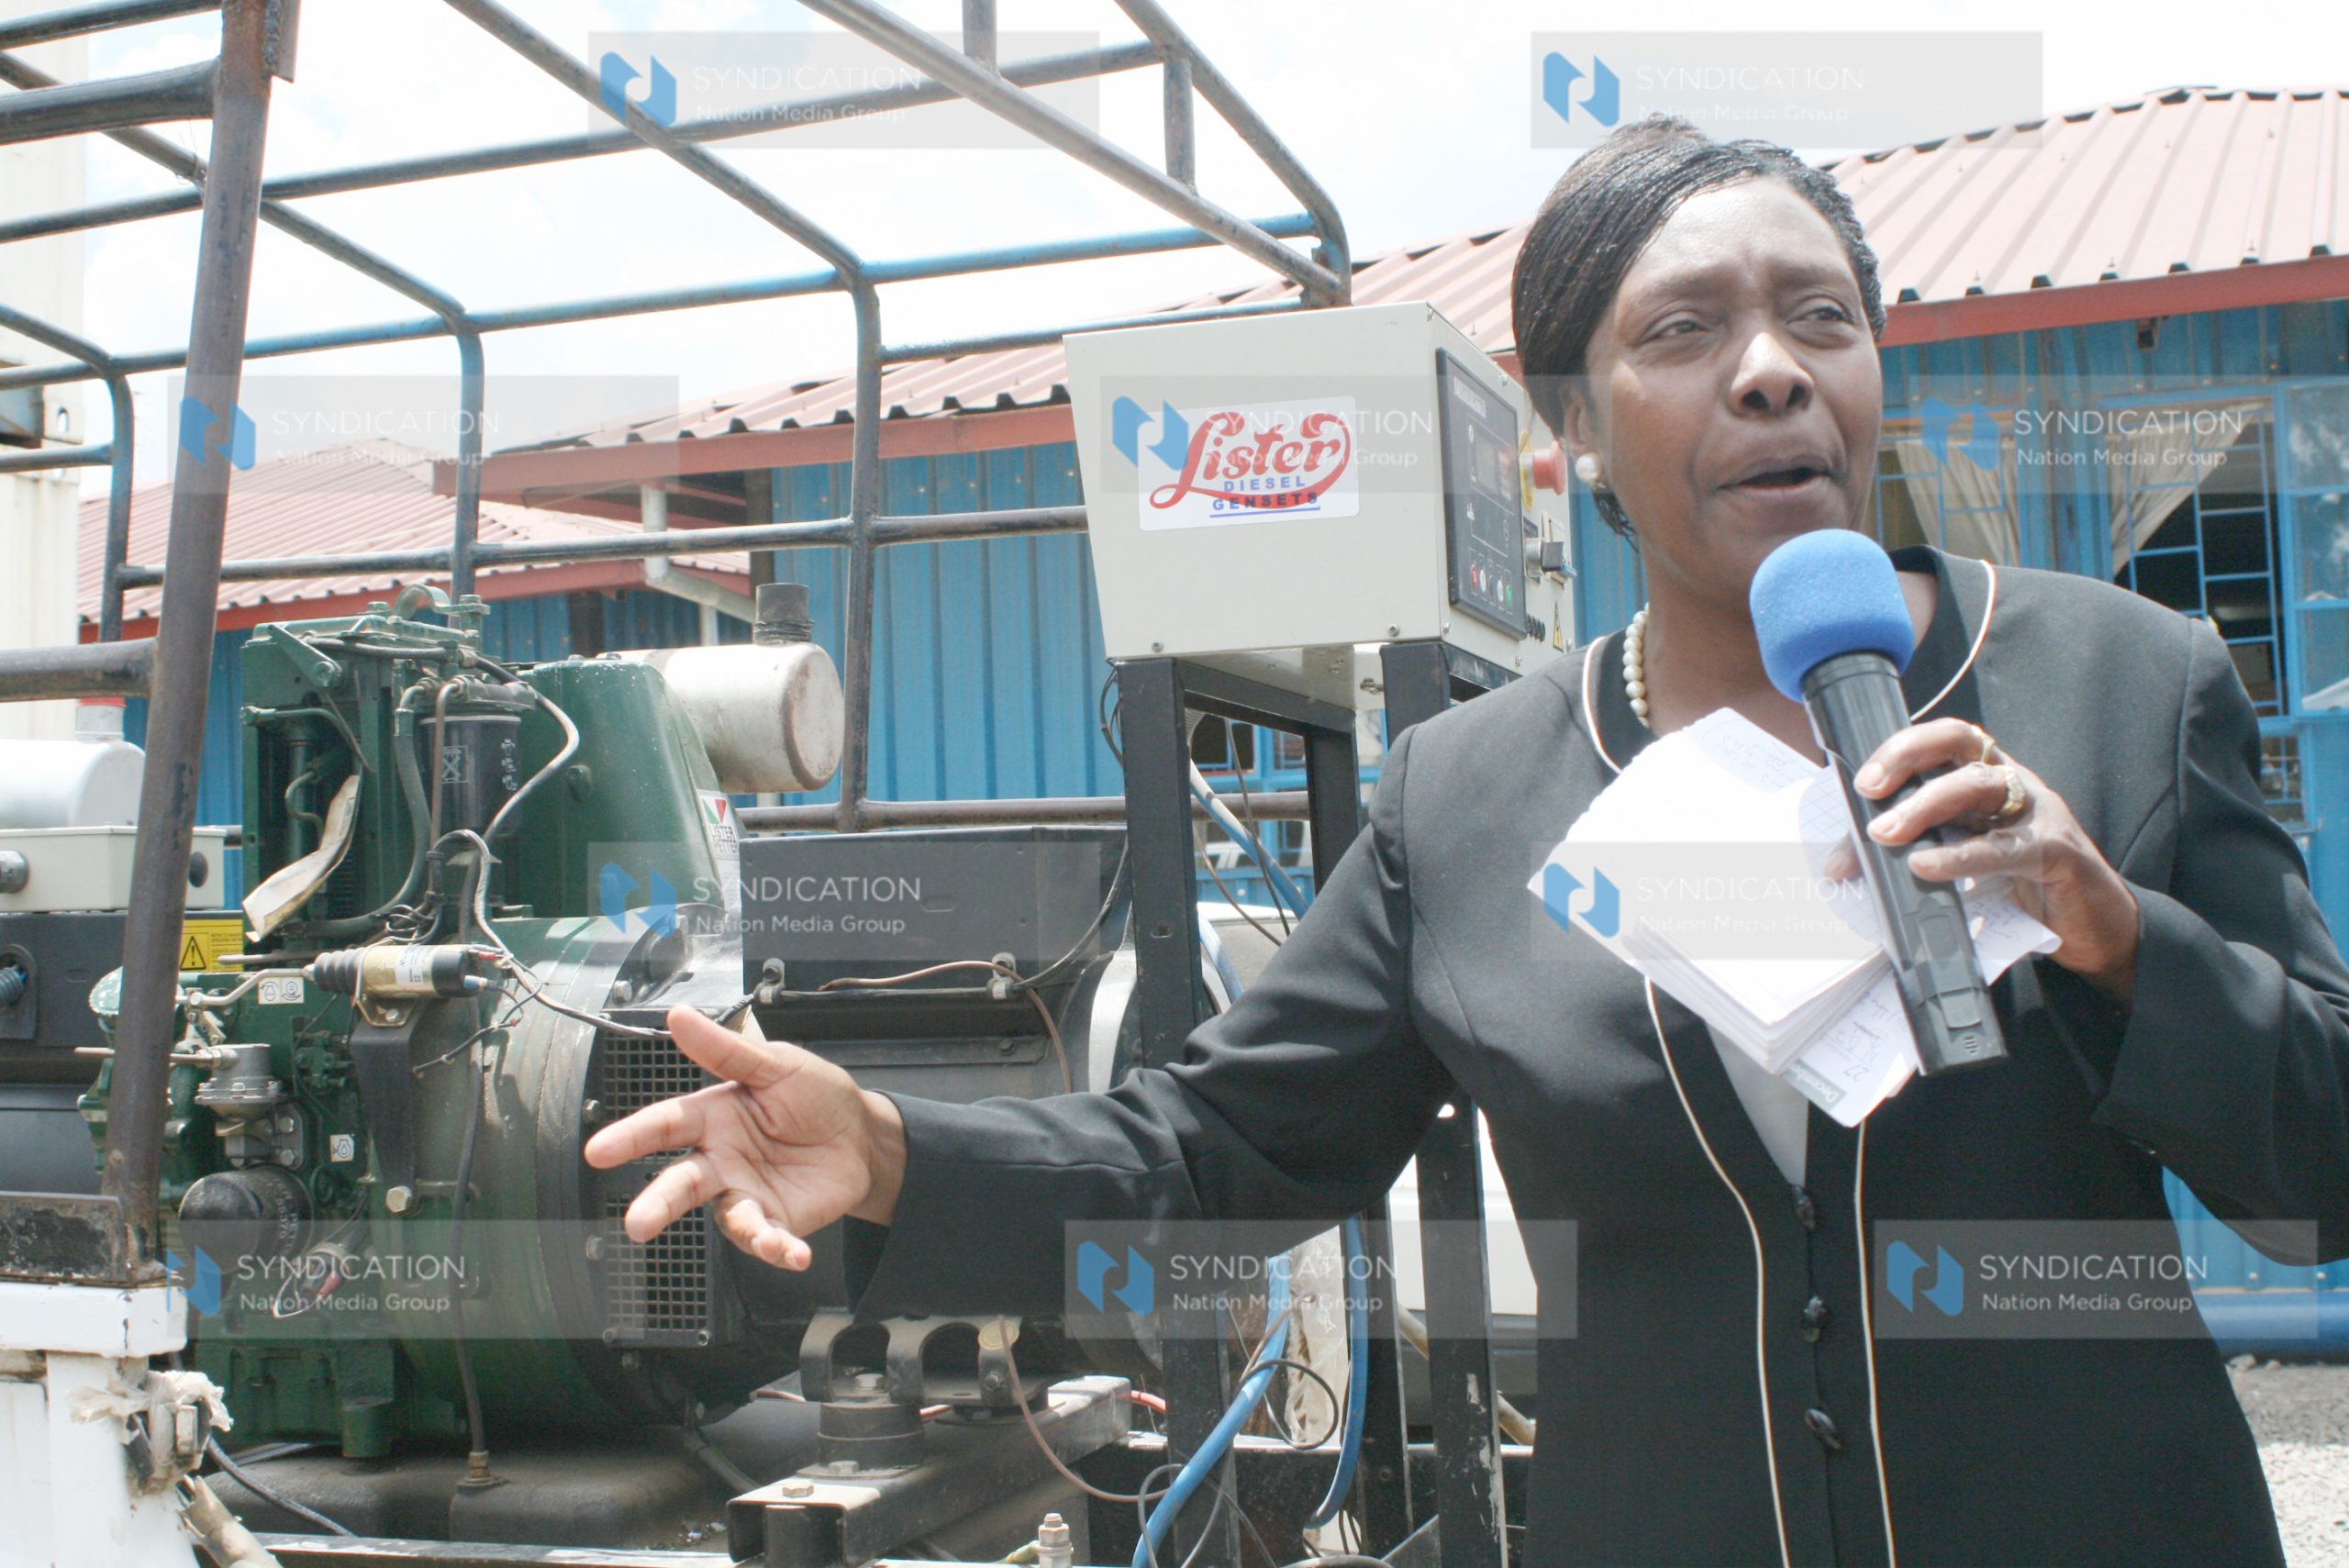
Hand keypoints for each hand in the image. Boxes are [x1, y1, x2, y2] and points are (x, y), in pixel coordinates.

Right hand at [582, 1006, 907, 1269]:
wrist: (862, 1135)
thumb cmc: (814, 1095)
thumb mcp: (775, 1064)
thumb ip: (725, 1050)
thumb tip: (678, 1016)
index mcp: (713, 1117)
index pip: (665, 1124)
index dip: (631, 1137)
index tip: (599, 1151)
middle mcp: (720, 1160)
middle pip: (681, 1183)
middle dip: (657, 1204)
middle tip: (637, 1223)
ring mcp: (745, 1193)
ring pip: (726, 1216)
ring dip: (741, 1230)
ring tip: (763, 1239)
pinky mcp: (774, 1220)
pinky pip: (768, 1238)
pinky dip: (778, 1249)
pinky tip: (794, 1252)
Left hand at [1837, 719, 2140, 1005]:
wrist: (2095, 931)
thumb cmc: (2021, 890)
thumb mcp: (1958, 862)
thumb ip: (1911, 851)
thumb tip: (1843, 865)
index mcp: (1986, 779)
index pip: (1941, 742)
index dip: (1900, 750)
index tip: (1861, 782)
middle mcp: (2013, 782)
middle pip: (1959, 741)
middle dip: (1907, 756)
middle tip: (1869, 790)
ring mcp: (2038, 811)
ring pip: (1979, 784)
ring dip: (1926, 805)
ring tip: (1887, 834)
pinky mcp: (2058, 849)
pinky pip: (2004, 846)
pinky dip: (1960, 856)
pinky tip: (1926, 866)